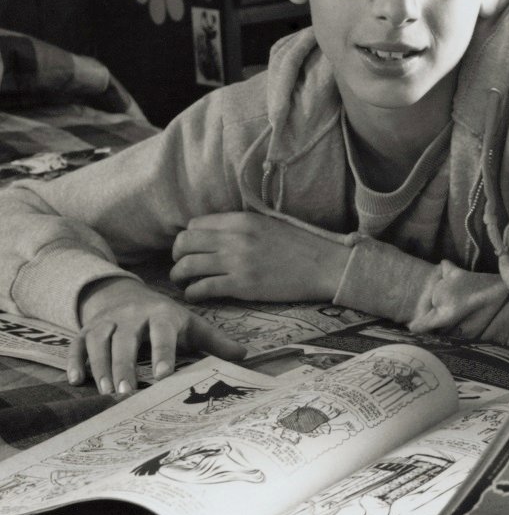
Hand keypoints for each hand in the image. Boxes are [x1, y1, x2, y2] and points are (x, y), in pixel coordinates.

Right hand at [70, 277, 245, 395]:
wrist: (127, 294)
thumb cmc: (166, 319)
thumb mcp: (191, 325)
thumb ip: (215, 341)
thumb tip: (245, 356)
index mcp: (161, 314)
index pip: (162, 332)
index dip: (163, 352)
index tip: (164, 375)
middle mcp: (132, 315)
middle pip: (125, 339)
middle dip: (124, 365)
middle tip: (125, 392)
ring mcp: (107, 321)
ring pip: (99, 340)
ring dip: (100, 365)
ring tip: (104, 391)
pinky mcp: (87, 328)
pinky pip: (76, 343)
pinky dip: (74, 360)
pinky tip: (76, 380)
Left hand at [169, 212, 348, 302]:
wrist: (324, 265)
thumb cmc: (301, 246)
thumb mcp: (269, 224)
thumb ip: (241, 226)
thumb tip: (217, 232)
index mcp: (242, 220)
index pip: (195, 224)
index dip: (188, 238)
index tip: (192, 249)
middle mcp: (235, 238)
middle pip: (185, 243)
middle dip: (177, 256)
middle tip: (182, 266)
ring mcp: (238, 262)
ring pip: (187, 266)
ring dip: (179, 276)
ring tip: (184, 282)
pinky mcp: (242, 285)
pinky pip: (202, 288)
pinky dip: (193, 293)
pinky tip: (196, 294)